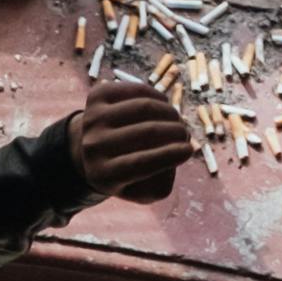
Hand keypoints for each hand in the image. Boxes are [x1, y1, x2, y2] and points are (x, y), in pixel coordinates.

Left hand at [66, 76, 193, 199]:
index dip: (169, 156)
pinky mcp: (97, 95)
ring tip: (176, 120)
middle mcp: (93, 146)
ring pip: (143, 107)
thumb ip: (161, 184)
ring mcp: (92, 118)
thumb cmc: (127, 172)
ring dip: (169, 112)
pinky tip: (163, 106)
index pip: (140, 164)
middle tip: (185, 134)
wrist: (92, 148)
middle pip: (145, 132)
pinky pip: (136, 90)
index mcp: (103, 175)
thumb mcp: (143, 190)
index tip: (189, 150)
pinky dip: (157, 97)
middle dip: (175, 131)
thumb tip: (176, 154)